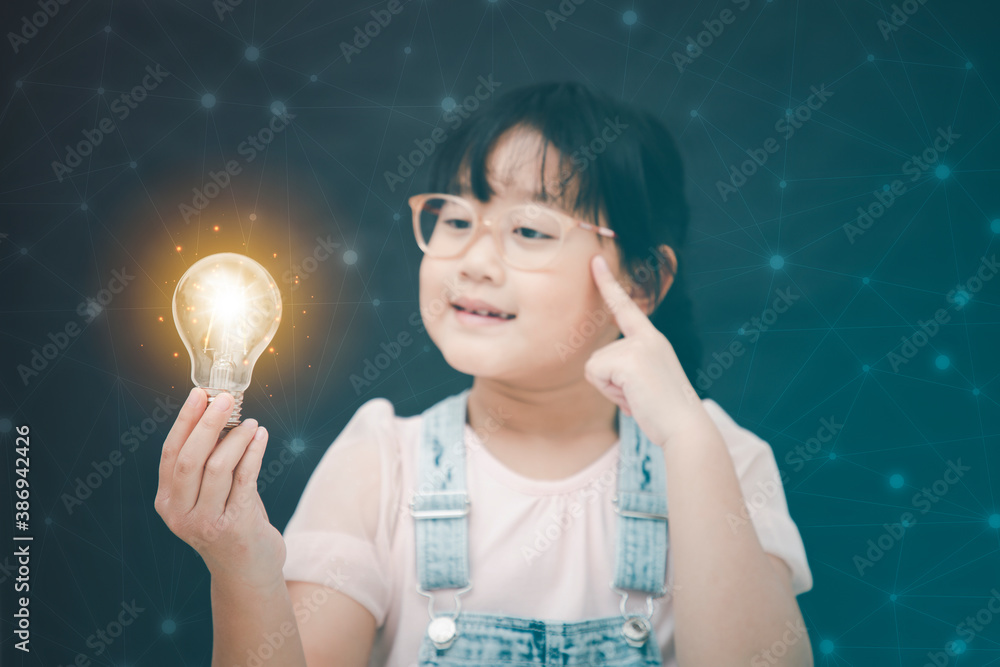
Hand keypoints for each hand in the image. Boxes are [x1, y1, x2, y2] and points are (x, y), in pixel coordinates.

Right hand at [154, 388, 285, 589]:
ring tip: (251, 423)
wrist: (246, 571)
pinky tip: (261, 437)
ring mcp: (206, 522)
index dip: (185, 421)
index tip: (200, 393)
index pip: (171, 453)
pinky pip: (246, 478)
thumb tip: (219, 414)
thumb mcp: (207, 496)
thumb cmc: (229, 523)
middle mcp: (180, 513)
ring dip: (238, 438)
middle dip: (208, 424)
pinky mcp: (236, 526)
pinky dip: (254, 452)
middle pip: (191, 459)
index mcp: (167, 502)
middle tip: (226, 399)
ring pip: (219, 467)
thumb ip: (206, 463)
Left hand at [584, 254, 708, 447]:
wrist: (685, 428)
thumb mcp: (646, 382)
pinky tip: (633, 399)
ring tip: (637, 398)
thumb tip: (599, 370)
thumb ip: (627, 368)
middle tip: (637, 396)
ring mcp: (639, 347)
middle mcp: (647, 338)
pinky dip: (609, 392)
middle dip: (608, 384)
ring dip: (610, 390)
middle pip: (598, 356)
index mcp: (652, 340)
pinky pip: (595, 374)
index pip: (626, 308)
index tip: (595, 259)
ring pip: (594, 367)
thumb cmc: (664, 412)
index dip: (608, 284)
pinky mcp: (630, 360)